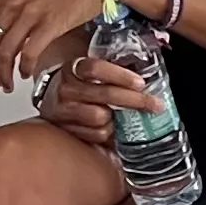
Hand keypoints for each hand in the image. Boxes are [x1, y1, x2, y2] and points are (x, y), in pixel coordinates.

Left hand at [0, 0, 163, 93]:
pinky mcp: (51, 23)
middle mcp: (14, 4)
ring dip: (3, 75)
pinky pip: (29, 53)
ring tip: (8, 85)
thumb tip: (3, 38)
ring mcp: (31, 14)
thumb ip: (13, 12)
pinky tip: (26, 74)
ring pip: (4, 53)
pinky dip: (24, 69)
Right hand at [31, 56, 146, 144]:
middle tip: (155, 105)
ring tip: (126, 118)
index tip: (140, 83)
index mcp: (73, 69)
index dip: (120, 75)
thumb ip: (111, 72)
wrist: (50, 101)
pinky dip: (108, 134)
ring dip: (117, 119)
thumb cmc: (79, 85)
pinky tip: (113, 129)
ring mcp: (63, 111)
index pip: (95, 68)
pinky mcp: (65, 130)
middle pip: (104, 94)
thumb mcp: (90, 72)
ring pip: (100, 117)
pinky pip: (94, 136)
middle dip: (135, 100)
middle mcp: (65, 89)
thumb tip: (147, 76)